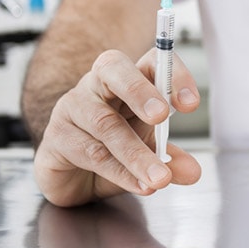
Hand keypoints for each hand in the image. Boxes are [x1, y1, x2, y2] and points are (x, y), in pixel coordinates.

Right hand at [34, 47, 202, 206]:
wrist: (71, 175)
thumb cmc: (113, 148)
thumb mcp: (149, 150)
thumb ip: (171, 158)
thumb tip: (192, 171)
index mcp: (128, 80)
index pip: (151, 62)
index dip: (173, 76)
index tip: (191, 103)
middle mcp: (97, 85)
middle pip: (114, 70)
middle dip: (139, 91)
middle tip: (161, 115)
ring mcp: (72, 108)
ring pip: (105, 123)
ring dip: (137, 154)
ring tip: (161, 178)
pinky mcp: (56, 138)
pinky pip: (90, 152)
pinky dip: (120, 172)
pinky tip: (139, 185)